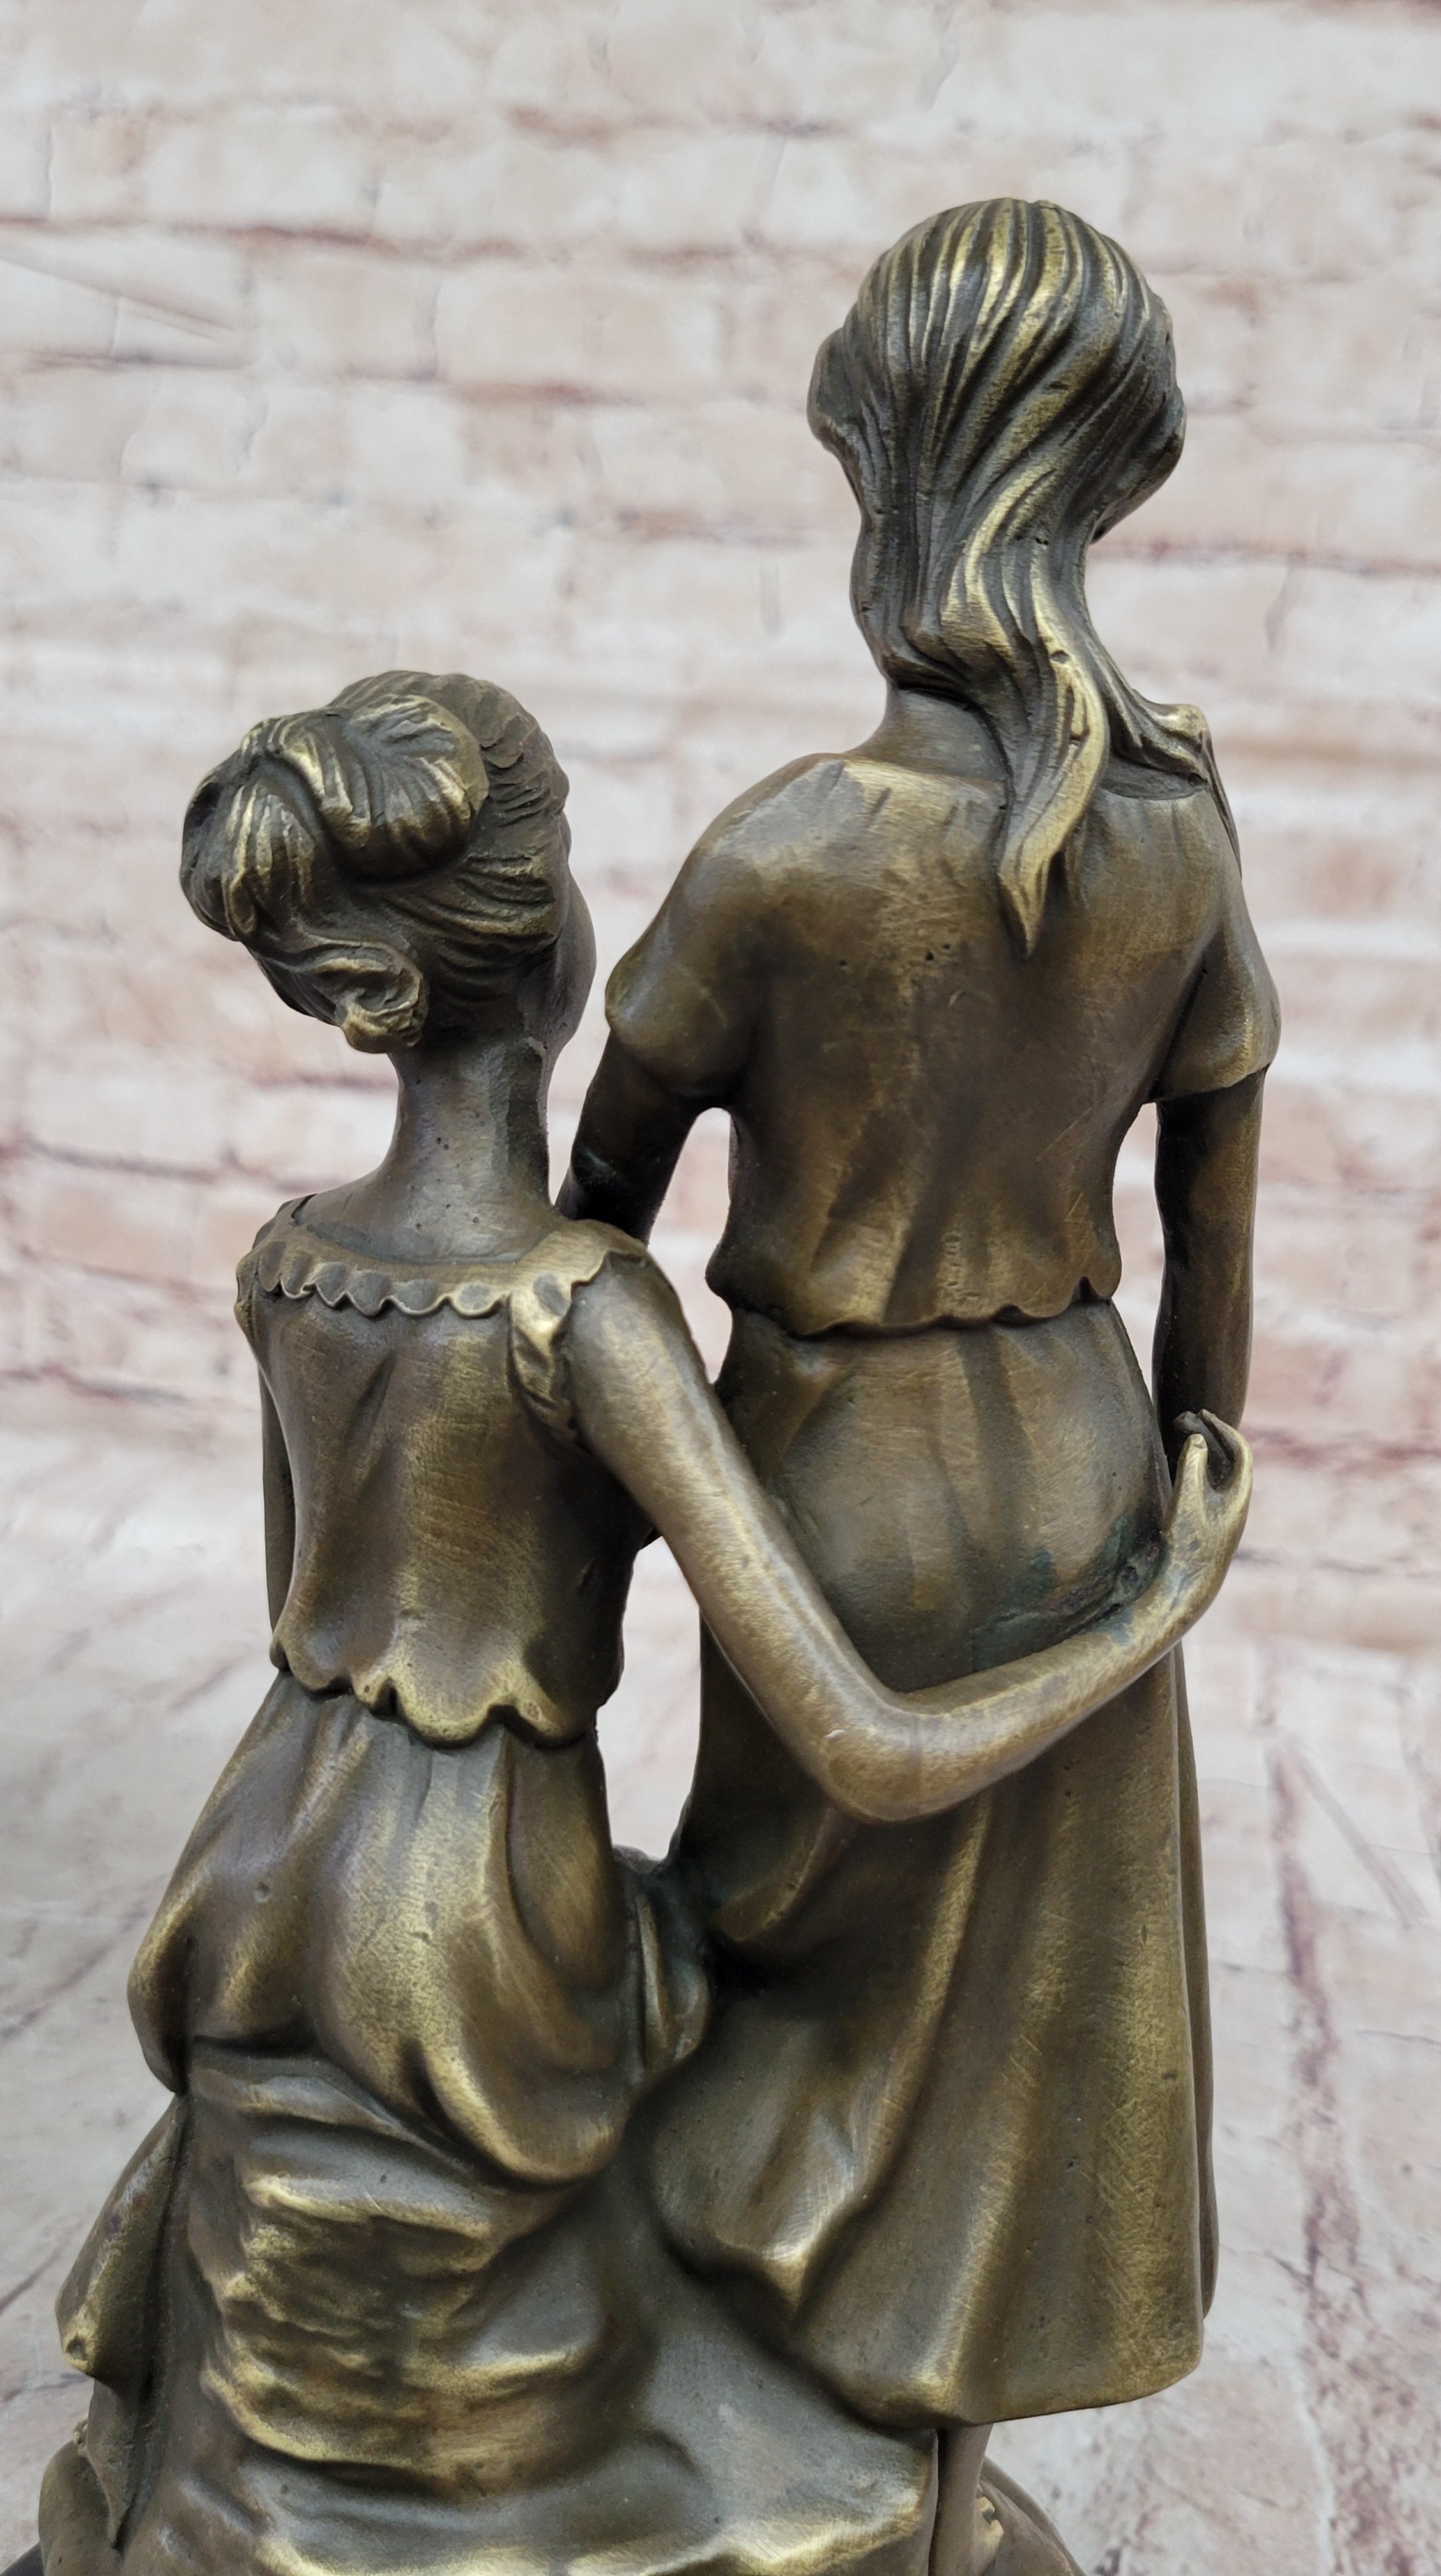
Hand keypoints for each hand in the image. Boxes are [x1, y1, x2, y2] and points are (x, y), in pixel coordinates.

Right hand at [1160, 1410, 1251, 1607]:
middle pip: (1227, 1458)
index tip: (1202, 1414)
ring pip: (1216, 1471)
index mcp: (1239, 1496)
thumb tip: (1197, 1438)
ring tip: (1176, 1430)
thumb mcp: (1186, 1501)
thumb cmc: (1187, 1545)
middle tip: (1182, 1417)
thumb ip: (1192, 1465)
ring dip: (1200, 1449)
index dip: (1223, 1429)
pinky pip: (1206, 1484)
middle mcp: (1235, 1503)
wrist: (1186, 1587)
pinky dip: (1194, 1466)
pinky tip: (1175, 1460)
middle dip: (1207, 1434)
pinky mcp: (1207, 1522)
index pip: (1240, 1452)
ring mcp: (1221, 1513)